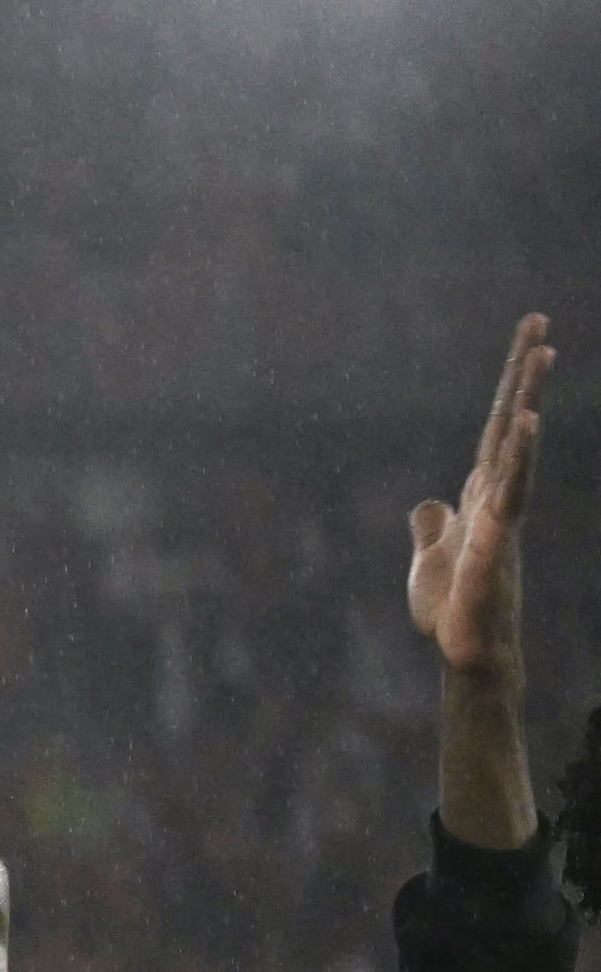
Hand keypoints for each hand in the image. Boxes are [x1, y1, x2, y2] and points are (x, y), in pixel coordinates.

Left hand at [410, 314, 549, 680]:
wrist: (467, 650)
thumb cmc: (456, 607)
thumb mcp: (432, 556)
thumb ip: (433, 525)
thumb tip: (429, 501)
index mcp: (481, 493)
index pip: (496, 427)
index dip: (509, 386)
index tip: (528, 340)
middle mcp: (498, 495)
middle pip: (511, 422)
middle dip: (524, 373)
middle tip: (538, 320)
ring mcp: (501, 517)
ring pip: (517, 447)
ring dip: (529, 401)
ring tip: (543, 355)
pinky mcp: (496, 543)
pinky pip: (511, 492)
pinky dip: (518, 459)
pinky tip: (525, 427)